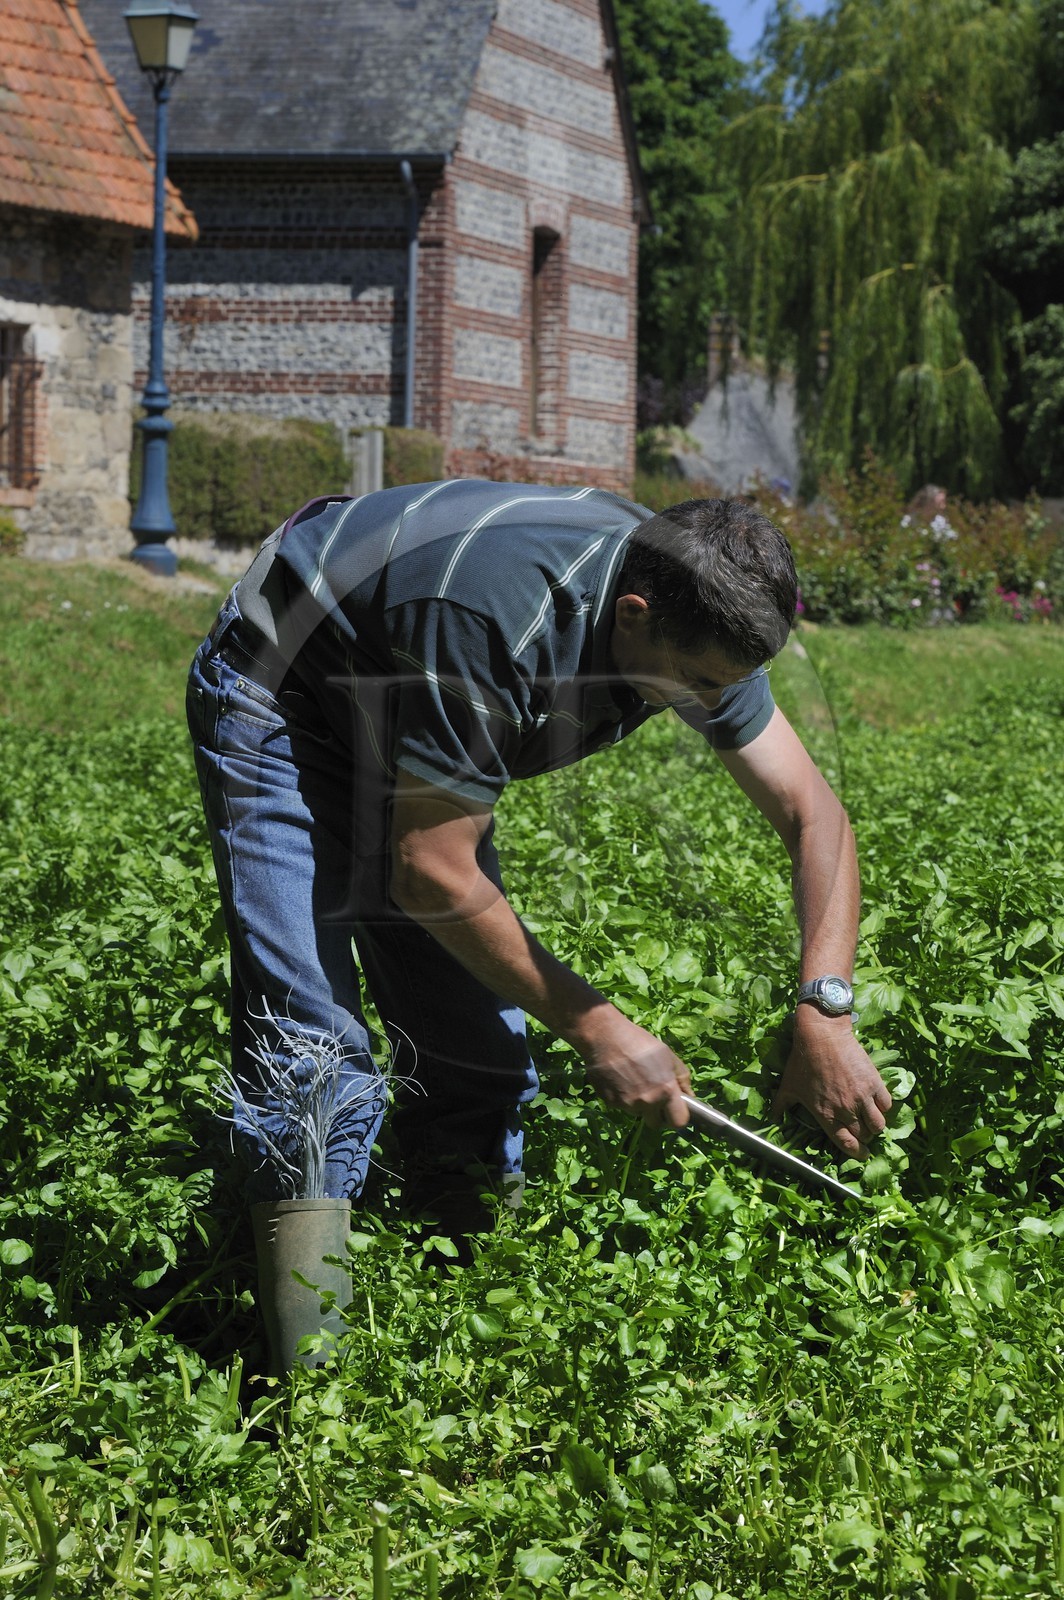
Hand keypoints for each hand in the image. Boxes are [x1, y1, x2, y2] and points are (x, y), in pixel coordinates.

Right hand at [578, 1009, 691, 1128]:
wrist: (604, 1036)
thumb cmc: (639, 1041)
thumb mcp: (668, 1054)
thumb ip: (682, 1077)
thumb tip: (688, 1096)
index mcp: (665, 1090)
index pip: (678, 1122)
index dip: (678, 1117)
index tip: (674, 1110)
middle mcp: (647, 1101)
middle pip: (655, 1123)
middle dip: (657, 1114)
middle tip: (653, 1096)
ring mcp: (627, 1104)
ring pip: (637, 1113)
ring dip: (638, 1103)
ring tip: (632, 1080)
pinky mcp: (610, 1103)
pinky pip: (622, 1106)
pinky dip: (622, 1097)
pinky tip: (619, 1078)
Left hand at [772, 1012, 891, 1157]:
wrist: (822, 1036)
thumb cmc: (802, 1061)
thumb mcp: (788, 1086)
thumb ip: (780, 1106)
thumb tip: (771, 1119)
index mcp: (826, 1115)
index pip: (846, 1143)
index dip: (856, 1152)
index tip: (861, 1153)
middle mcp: (846, 1110)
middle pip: (864, 1135)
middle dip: (864, 1138)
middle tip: (864, 1133)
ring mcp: (862, 1097)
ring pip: (878, 1124)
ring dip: (875, 1125)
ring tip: (871, 1120)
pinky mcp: (874, 1083)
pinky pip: (886, 1105)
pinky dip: (883, 1107)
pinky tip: (877, 1104)